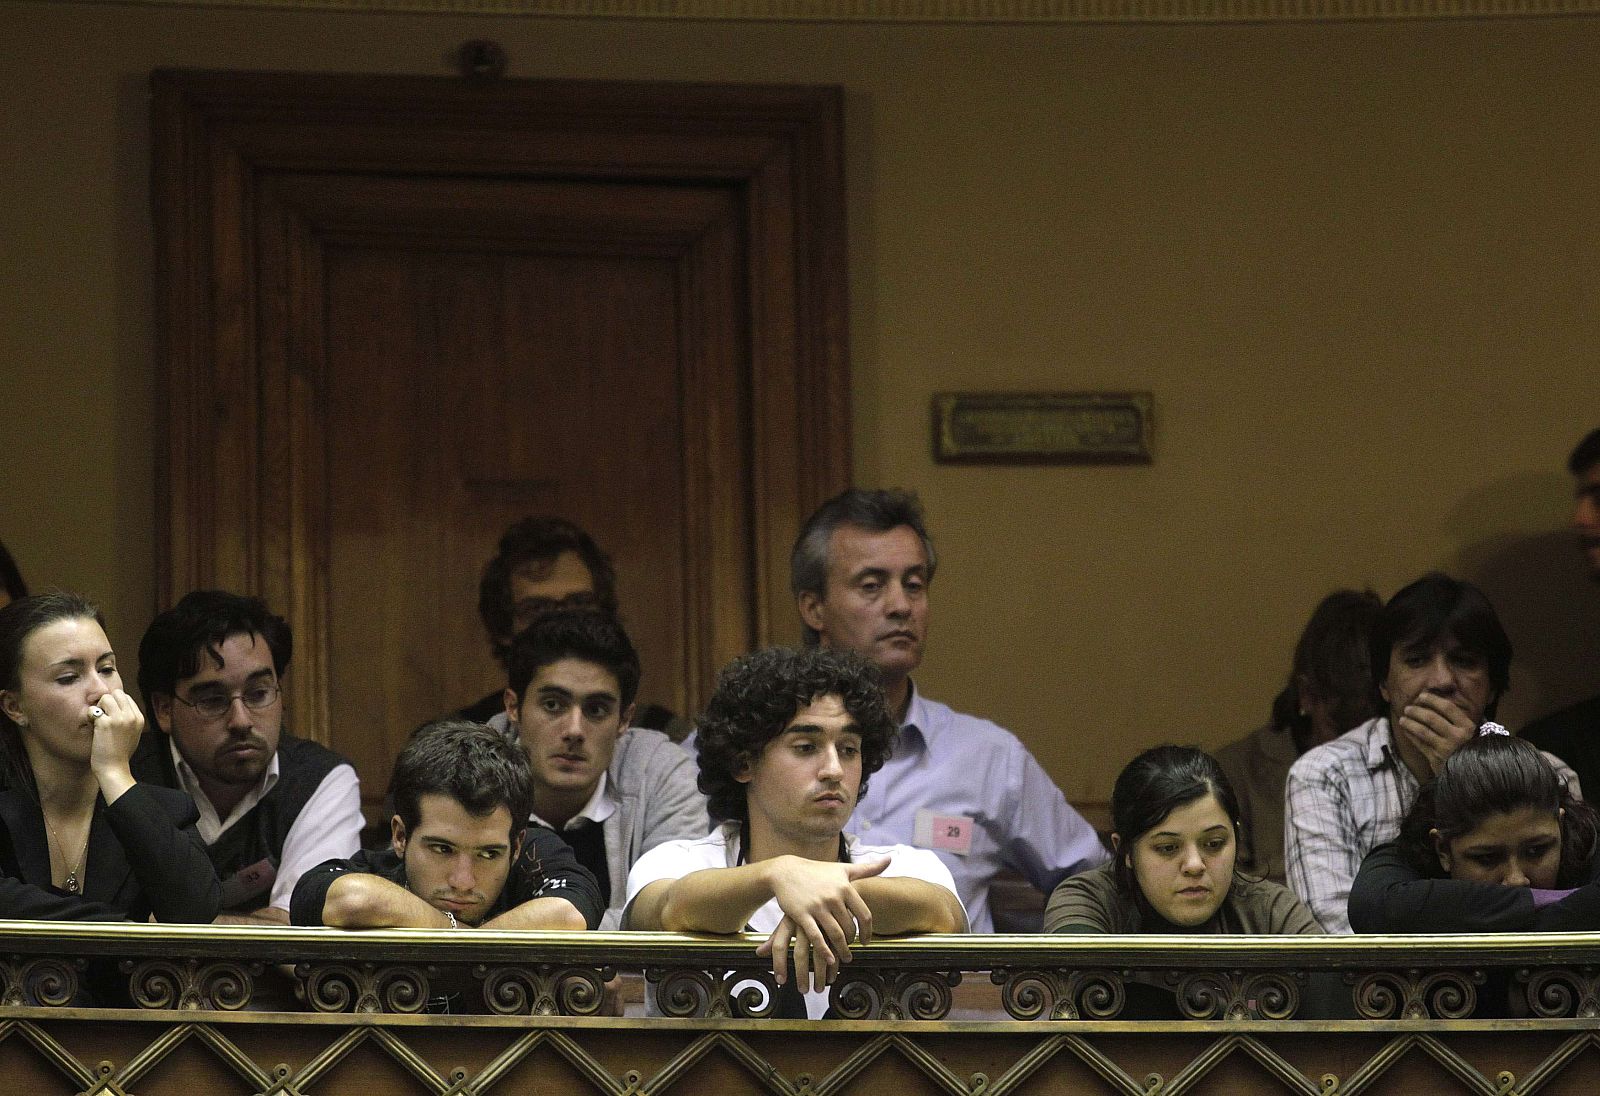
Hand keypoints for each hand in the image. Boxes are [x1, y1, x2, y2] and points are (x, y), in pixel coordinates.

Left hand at [89, 689, 143, 797]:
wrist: (114, 768)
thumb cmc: (120, 754)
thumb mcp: (133, 734)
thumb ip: (129, 720)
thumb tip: (118, 708)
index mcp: (139, 718)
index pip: (126, 697)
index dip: (115, 704)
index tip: (110, 715)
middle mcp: (131, 716)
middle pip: (117, 693)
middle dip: (108, 702)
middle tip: (103, 716)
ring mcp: (120, 719)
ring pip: (106, 697)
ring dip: (99, 707)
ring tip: (98, 721)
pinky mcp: (106, 723)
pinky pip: (94, 710)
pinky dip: (90, 717)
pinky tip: (92, 727)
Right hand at [754, 856, 886, 992]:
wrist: (786, 871)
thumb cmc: (818, 871)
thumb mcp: (843, 869)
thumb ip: (868, 868)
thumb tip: (889, 859)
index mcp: (845, 887)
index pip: (864, 915)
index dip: (868, 931)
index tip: (866, 941)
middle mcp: (833, 897)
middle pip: (850, 927)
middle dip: (852, 942)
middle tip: (852, 951)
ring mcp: (817, 906)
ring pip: (835, 934)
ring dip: (842, 950)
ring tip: (844, 958)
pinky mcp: (802, 914)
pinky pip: (816, 937)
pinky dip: (825, 951)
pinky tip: (830, 959)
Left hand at [1394, 692, 1475, 774]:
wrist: (1472, 773)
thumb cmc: (1470, 748)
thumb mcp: (1470, 732)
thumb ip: (1456, 719)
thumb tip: (1436, 701)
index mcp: (1467, 727)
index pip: (1447, 707)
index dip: (1432, 699)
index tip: (1421, 696)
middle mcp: (1457, 736)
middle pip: (1431, 718)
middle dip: (1416, 711)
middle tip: (1408, 708)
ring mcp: (1446, 748)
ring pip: (1422, 731)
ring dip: (1410, 723)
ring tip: (1402, 719)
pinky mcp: (1436, 759)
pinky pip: (1419, 744)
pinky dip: (1410, 735)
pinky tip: (1406, 730)